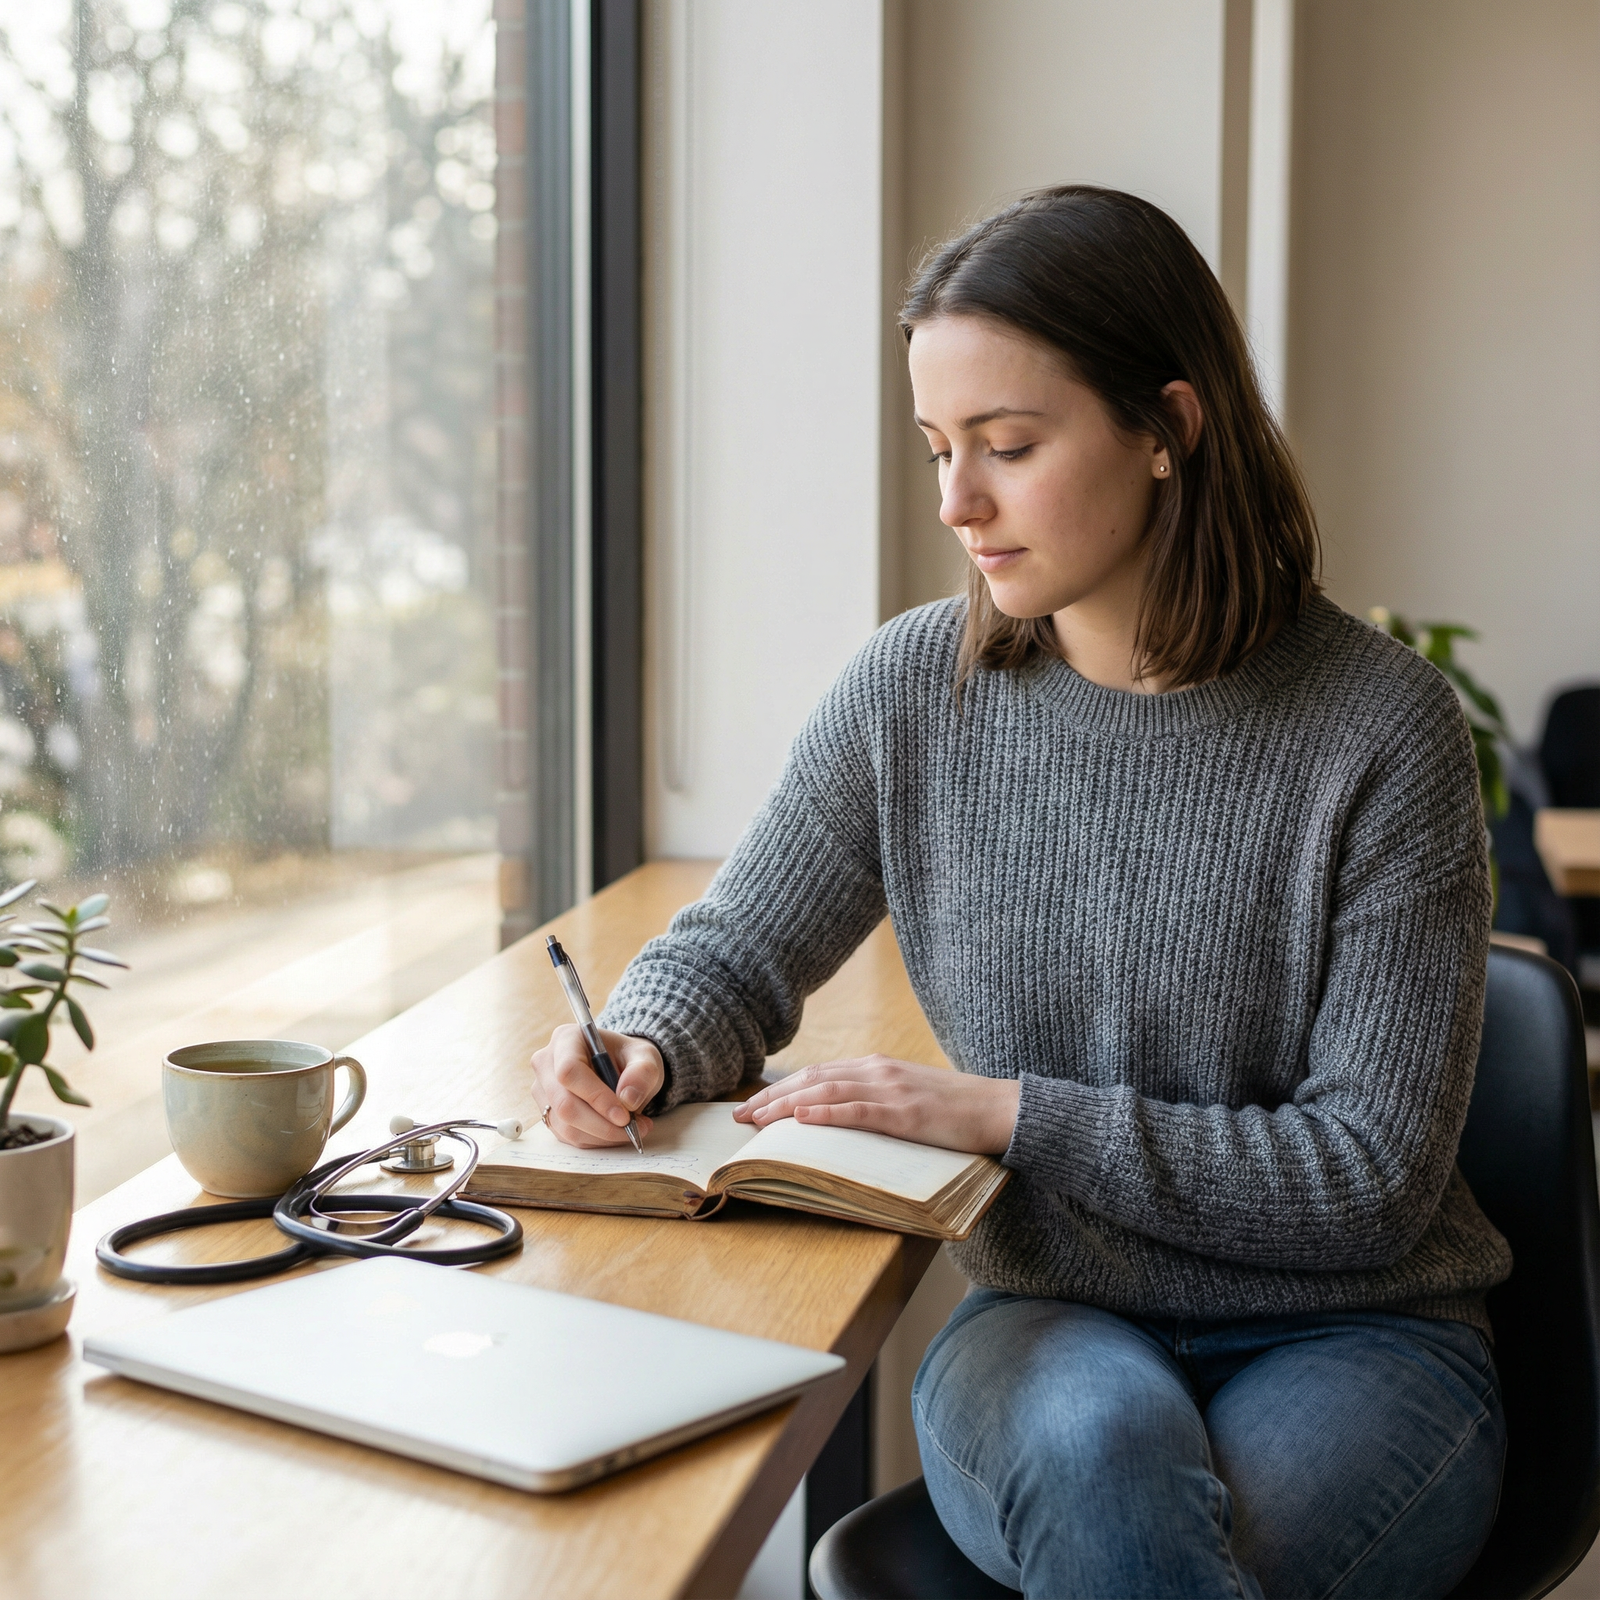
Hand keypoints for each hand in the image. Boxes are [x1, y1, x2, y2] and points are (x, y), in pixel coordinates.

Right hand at [531, 1026, 664, 1147]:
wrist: (619, 1067)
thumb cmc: (628, 1058)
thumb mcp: (645, 1056)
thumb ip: (642, 1072)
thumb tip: (628, 1099)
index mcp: (566, 1039)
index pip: (570, 1071)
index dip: (596, 1096)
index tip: (624, 1115)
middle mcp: (546, 1064)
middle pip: (564, 1104)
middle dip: (602, 1124)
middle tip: (633, 1128)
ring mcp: (543, 1091)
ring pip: (565, 1126)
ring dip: (601, 1135)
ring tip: (632, 1129)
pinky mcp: (548, 1113)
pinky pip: (567, 1136)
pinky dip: (595, 1140)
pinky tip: (615, 1131)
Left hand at [733, 1056, 1019, 1154]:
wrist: (999, 1109)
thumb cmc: (954, 1110)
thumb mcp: (907, 1097)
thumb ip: (874, 1100)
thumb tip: (837, 1117)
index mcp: (876, 1067)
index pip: (817, 1074)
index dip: (781, 1088)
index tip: (752, 1105)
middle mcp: (878, 1071)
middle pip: (812, 1079)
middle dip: (772, 1097)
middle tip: (739, 1116)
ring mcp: (891, 1090)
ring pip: (827, 1092)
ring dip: (786, 1106)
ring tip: (757, 1120)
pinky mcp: (906, 1113)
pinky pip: (859, 1111)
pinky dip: (827, 1113)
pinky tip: (802, 1118)